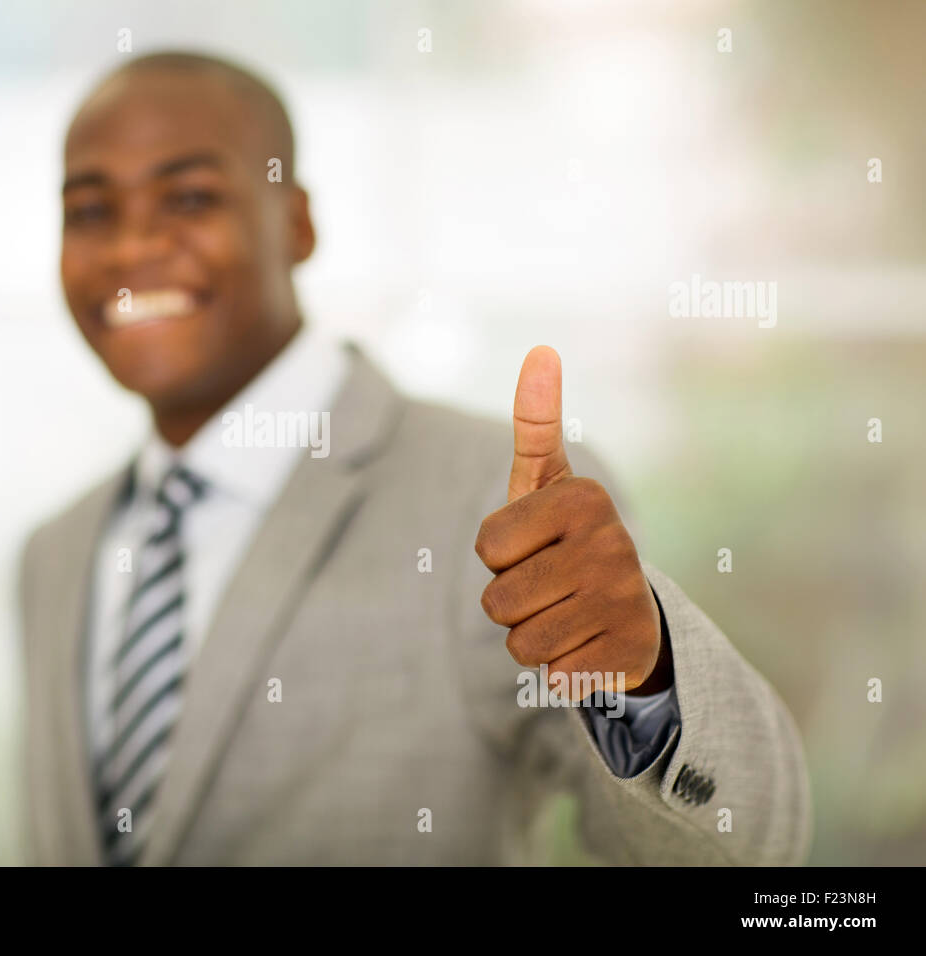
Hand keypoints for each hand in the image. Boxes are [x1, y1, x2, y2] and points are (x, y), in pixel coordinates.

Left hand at [473, 346, 669, 699]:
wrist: (630, 612)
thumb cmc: (566, 539)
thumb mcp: (547, 482)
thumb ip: (535, 420)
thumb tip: (541, 349)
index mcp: (583, 498)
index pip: (487, 546)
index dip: (500, 554)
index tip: (536, 543)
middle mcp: (613, 545)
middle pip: (497, 600)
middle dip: (513, 601)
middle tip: (552, 584)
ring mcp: (625, 602)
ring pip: (520, 643)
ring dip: (532, 635)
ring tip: (567, 613)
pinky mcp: (628, 655)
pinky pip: (551, 676)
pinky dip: (560, 668)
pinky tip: (588, 644)